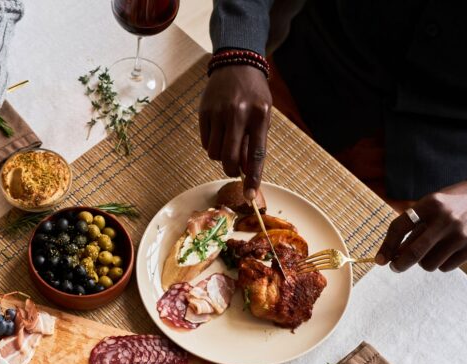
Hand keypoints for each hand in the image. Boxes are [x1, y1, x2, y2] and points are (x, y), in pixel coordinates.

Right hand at [199, 65, 272, 200]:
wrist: (236, 64)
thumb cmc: (253, 94)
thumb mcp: (262, 114)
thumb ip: (254, 141)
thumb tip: (242, 170)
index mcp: (259, 115)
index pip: (257, 154)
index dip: (253, 177)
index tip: (250, 196)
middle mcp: (238, 114)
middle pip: (230, 158)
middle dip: (231, 170)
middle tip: (232, 170)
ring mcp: (219, 113)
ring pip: (214, 154)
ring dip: (220, 156)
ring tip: (227, 143)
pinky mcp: (204, 112)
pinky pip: (205, 143)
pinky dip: (211, 145)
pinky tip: (218, 132)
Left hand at [376, 178, 466, 271]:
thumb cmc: (453, 203)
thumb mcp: (432, 204)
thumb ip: (413, 224)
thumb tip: (392, 254)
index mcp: (431, 204)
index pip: (399, 227)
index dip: (387, 246)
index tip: (381, 260)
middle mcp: (446, 219)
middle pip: (413, 252)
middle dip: (399, 264)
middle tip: (395, 266)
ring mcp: (461, 234)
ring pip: (428, 264)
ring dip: (423, 262)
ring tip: (430, 251)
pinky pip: (445, 267)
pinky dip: (441, 263)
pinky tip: (446, 251)